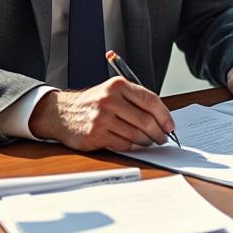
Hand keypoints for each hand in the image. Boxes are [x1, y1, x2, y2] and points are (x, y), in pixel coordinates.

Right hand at [27, 77, 174, 151]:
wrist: (62, 113)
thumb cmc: (93, 104)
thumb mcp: (112, 91)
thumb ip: (135, 100)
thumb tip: (162, 118)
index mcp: (118, 85)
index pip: (150, 100)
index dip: (165, 116)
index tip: (170, 126)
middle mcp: (110, 99)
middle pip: (146, 120)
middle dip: (158, 132)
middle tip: (162, 138)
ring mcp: (102, 118)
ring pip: (137, 135)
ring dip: (147, 141)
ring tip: (148, 141)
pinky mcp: (96, 135)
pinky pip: (124, 144)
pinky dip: (132, 146)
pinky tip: (133, 143)